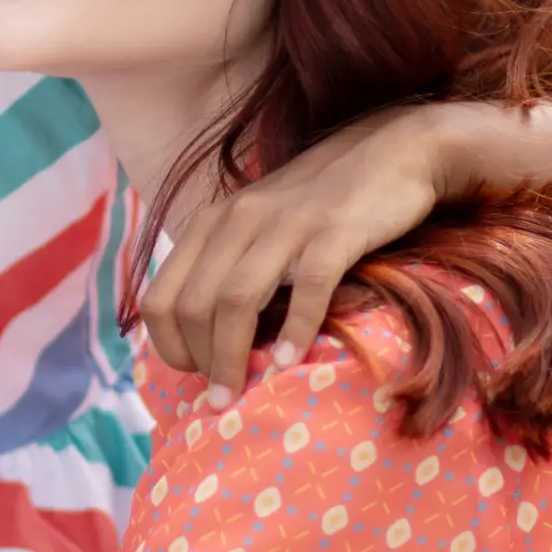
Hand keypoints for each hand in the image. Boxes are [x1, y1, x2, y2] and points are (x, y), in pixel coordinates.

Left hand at [142, 109, 451, 398]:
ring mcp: (284, 224)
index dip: (168, 346)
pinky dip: (294, 329)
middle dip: (200, 361)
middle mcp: (236, 220)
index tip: (193, 377)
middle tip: (222, 399)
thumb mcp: (257, 228)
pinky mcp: (333, 230)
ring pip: (235, 299)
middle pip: (193, 305)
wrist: (392, 152)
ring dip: (232, 357)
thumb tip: (206, 340)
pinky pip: (305, 287)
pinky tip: (292, 364)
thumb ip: (228, 268)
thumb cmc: (320, 203)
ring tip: (240, 397)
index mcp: (210, 223)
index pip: (160, 297)